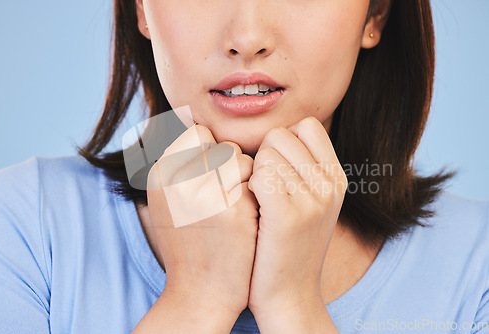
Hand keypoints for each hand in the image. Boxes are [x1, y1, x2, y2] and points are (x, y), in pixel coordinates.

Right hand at [145, 124, 258, 316]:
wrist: (199, 293)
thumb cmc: (189, 243)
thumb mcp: (169, 201)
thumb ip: (179, 164)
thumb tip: (197, 127)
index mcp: (159, 174)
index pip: (196, 134)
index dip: (211, 153)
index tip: (212, 179)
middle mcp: (177, 179)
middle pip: (221, 145)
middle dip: (230, 165)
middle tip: (225, 195)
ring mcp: (204, 193)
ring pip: (241, 159)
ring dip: (246, 179)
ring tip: (235, 206)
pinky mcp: (232, 210)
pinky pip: (257, 181)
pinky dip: (256, 196)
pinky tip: (246, 219)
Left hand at [247, 117, 347, 319]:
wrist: (289, 295)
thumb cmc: (289, 244)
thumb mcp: (312, 203)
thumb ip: (304, 167)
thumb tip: (279, 132)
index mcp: (337, 178)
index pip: (307, 125)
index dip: (283, 140)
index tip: (276, 167)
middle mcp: (330, 185)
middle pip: (281, 135)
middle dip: (264, 155)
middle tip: (263, 187)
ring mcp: (313, 200)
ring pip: (266, 154)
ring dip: (254, 174)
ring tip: (260, 203)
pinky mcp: (288, 216)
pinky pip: (259, 175)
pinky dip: (249, 187)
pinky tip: (253, 208)